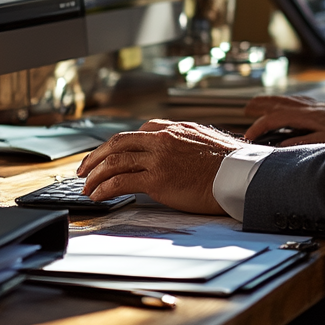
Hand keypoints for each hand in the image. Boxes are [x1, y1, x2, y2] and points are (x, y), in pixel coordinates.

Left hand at [77, 119, 244, 213]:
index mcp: (176, 129)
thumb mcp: (207, 142)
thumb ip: (187, 144)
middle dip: (96, 155)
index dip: (118, 144)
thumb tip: (181, 154)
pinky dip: (103, 189)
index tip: (110, 154)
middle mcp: (164, 139)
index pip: (138, 131)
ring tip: (86, 186)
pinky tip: (98, 196)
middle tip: (84, 168)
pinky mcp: (157, 179)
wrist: (240, 174)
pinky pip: (121, 182)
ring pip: (115, 160)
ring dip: (95, 174)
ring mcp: (159, 158)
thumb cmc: (230, 164)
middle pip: (118, 142)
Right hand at [243, 95, 324, 145]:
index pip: (274, 118)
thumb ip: (302, 142)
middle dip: (259, 105)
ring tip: (257, 104)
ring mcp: (312, 104)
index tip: (249, 136)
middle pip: (277, 102)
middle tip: (245, 110)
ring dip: (269, 101)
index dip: (259, 126)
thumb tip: (281, 144)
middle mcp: (306, 106)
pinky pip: (295, 99)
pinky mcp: (318, 105)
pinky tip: (283, 104)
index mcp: (305, 115)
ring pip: (285, 99)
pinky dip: (284, 100)